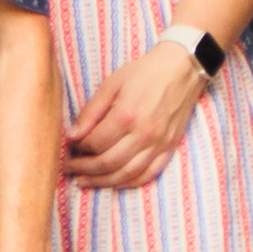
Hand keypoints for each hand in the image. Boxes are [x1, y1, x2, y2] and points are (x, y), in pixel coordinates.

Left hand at [67, 41, 213, 192]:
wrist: (183, 68)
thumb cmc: (145, 73)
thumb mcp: (111, 85)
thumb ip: (91, 112)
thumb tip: (72, 136)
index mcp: (127, 115)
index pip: (94, 143)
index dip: (77, 147)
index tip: (70, 145)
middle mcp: (144, 134)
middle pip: (107, 163)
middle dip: (83, 169)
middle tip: (69, 168)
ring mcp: (159, 143)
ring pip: (126, 174)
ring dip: (102, 181)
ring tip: (85, 181)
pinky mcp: (170, 147)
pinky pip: (149, 174)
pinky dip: (130, 183)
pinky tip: (115, 183)